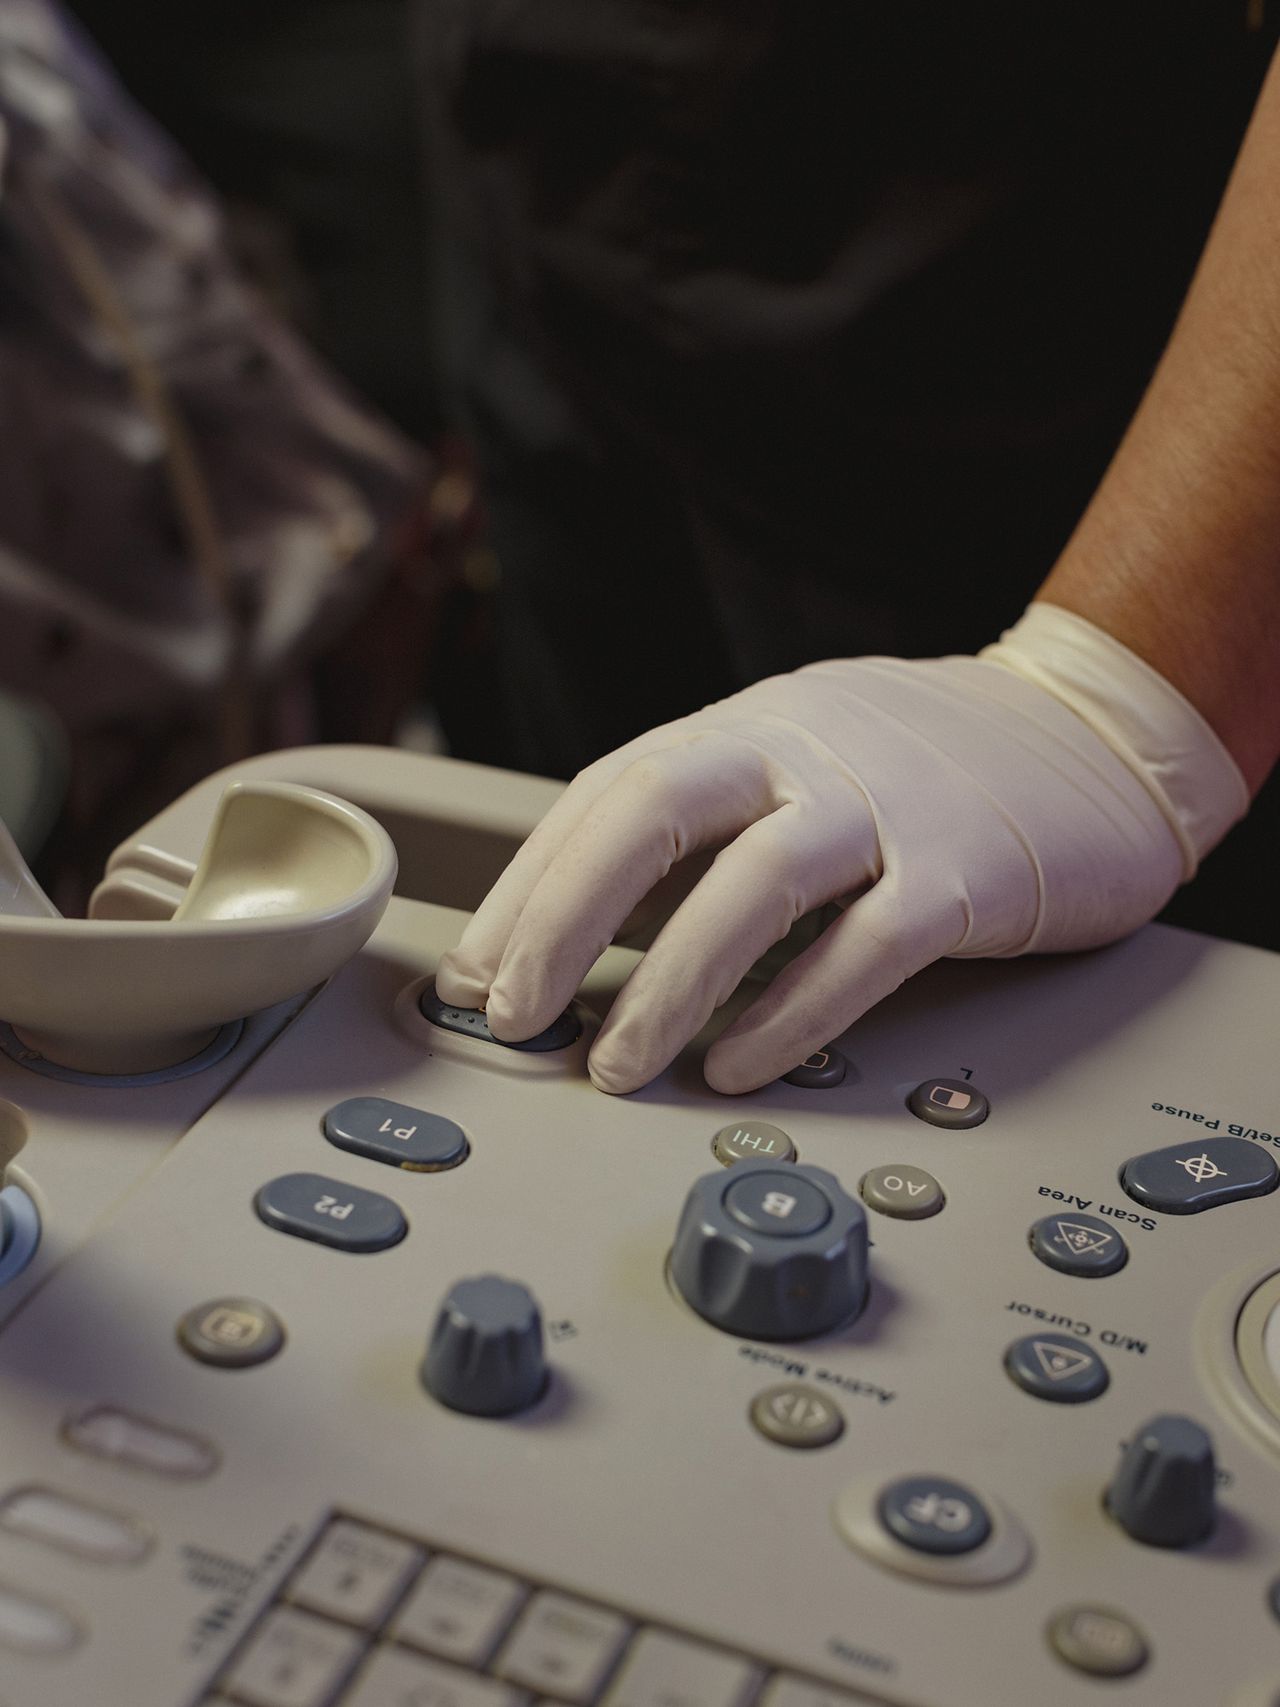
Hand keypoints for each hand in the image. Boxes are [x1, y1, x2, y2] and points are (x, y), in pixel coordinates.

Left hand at [436, 607, 1244, 1093]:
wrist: (1097, 733)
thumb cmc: (934, 764)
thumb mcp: (805, 756)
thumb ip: (713, 818)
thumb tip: (589, 915)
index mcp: (753, 726)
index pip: (611, 792)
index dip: (530, 883)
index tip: (474, 966)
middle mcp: (805, 749)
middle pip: (652, 812)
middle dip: (562, 918)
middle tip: (506, 1011)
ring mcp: (888, 806)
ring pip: (752, 886)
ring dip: (667, 983)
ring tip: (613, 1065)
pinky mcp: (965, 873)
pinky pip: (863, 947)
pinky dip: (791, 1011)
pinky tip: (739, 1065)